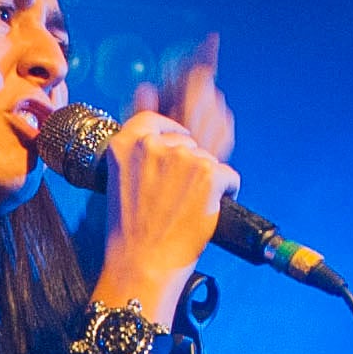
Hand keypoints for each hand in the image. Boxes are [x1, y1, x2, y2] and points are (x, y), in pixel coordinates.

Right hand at [87, 39, 237, 330]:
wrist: (142, 267)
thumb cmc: (131, 229)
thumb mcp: (123, 177)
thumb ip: (138, 137)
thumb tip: (147, 87)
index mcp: (125, 142)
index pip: (154, 121)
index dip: (168, 144)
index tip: (167, 169)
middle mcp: (152, 144)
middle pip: (186, 142)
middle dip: (188, 167)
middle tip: (172, 202)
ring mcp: (182, 157)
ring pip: (209, 158)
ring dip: (206, 182)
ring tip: (185, 210)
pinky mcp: (209, 173)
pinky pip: (229, 176)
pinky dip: (225, 193)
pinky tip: (205, 214)